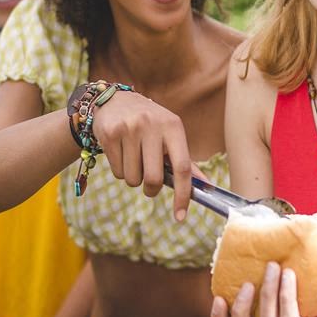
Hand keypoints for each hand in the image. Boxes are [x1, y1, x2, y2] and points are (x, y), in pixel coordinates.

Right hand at [90, 90, 192, 221]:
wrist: (115, 100)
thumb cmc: (150, 124)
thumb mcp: (170, 135)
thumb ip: (186, 162)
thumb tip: (207, 187)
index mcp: (173, 126)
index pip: (183, 167)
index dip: (183, 195)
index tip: (180, 216)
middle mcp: (152, 125)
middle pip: (154, 178)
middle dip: (151, 189)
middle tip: (149, 184)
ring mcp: (129, 129)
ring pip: (132, 179)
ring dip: (134, 178)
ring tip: (133, 159)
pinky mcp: (110, 134)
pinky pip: (118, 171)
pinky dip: (121, 170)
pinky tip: (120, 152)